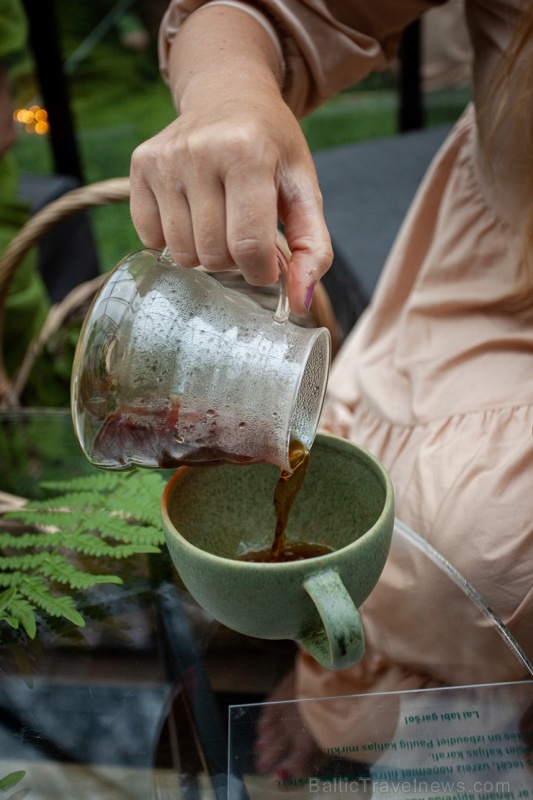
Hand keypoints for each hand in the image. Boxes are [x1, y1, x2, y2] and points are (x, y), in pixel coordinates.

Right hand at [129, 6, 331, 314]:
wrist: (228, 94)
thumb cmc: (271, 148)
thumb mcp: (304, 189)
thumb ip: (313, 247)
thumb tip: (299, 303)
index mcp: (247, 153)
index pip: (249, 247)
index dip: (262, 272)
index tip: (269, 265)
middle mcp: (200, 152)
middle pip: (214, 254)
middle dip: (236, 261)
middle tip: (245, 234)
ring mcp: (164, 158)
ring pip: (181, 253)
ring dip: (205, 253)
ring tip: (220, 224)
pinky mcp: (140, 165)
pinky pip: (150, 237)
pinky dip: (174, 239)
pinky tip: (192, 215)